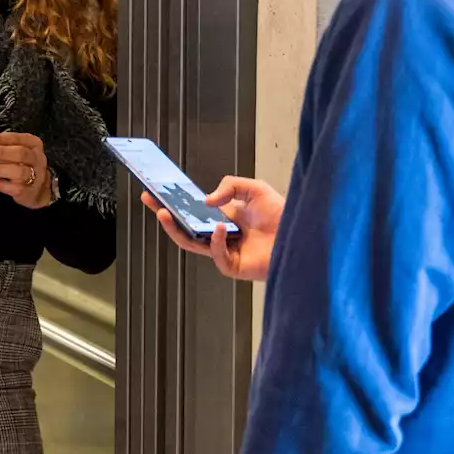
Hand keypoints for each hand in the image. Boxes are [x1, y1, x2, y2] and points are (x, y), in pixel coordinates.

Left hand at [0, 132, 51, 209]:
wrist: (37, 188)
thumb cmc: (22, 165)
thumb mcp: (16, 151)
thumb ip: (3, 146)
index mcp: (33, 144)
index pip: (17, 138)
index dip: (0, 138)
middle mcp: (37, 159)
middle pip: (21, 153)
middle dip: (0, 152)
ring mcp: (36, 176)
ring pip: (19, 171)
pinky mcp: (30, 192)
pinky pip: (16, 188)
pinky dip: (2, 184)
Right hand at [141, 175, 284, 280]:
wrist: (302, 235)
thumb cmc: (282, 215)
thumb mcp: (254, 189)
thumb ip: (230, 186)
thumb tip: (206, 201)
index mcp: (223, 218)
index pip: (192, 212)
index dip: (174, 203)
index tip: (157, 192)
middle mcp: (220, 235)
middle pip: (185, 228)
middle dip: (165, 215)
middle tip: (151, 201)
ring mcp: (225, 252)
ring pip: (192, 244)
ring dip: (176, 229)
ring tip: (166, 213)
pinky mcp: (233, 266)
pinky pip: (216, 255)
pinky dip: (215, 240)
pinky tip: (218, 228)